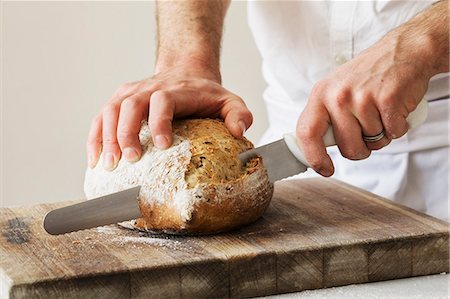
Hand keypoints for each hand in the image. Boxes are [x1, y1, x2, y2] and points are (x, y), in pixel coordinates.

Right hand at [86, 64, 251, 169]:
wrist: (186, 72)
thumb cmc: (206, 94)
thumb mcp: (229, 100)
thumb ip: (239, 114)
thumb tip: (239, 131)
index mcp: (174, 90)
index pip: (162, 101)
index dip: (159, 121)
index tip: (163, 146)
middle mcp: (148, 89)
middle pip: (129, 105)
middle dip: (126, 133)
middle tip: (129, 161)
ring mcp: (130, 93)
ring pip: (110, 110)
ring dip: (105, 137)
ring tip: (108, 165)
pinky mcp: (119, 101)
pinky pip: (100, 118)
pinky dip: (95, 138)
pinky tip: (95, 160)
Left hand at [296, 34, 432, 176]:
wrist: (402, 50)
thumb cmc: (367, 76)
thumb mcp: (335, 90)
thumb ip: (324, 117)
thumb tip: (313, 149)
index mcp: (320, 95)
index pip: (306, 133)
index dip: (314, 157)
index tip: (325, 169)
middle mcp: (338, 96)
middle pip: (348, 147)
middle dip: (361, 148)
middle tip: (367, 130)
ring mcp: (363, 97)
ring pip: (373, 141)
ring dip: (382, 134)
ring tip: (381, 111)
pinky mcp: (388, 99)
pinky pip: (394, 132)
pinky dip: (399, 127)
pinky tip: (395, 108)